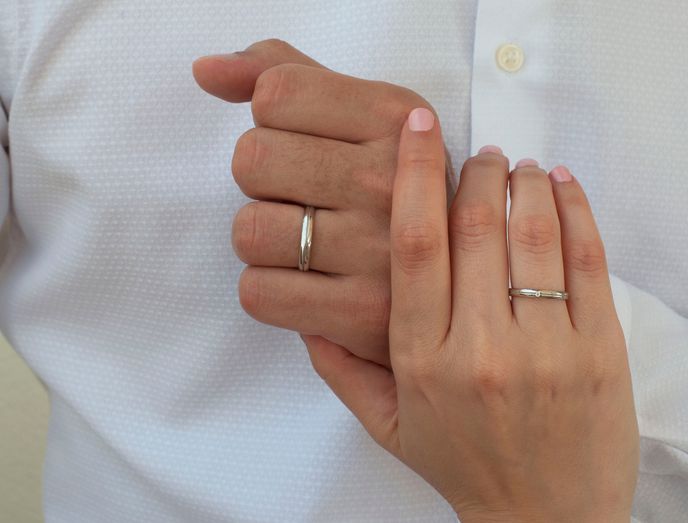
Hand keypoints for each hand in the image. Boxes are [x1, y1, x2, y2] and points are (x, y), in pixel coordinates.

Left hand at [192, 39, 449, 367]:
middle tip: (303, 197)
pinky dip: (269, 290)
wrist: (449, 279)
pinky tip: (304, 282)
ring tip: (304, 242)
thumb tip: (206, 69)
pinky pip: (258, 292)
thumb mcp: (361, 114)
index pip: (275, 92)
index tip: (305, 142)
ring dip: (263, 240)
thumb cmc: (391, 189)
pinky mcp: (361, 311)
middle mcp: (392, 180)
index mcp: (397, 118)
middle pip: (252, 159)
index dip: (272, 121)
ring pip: (249, 230)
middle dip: (263, 181)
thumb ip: (284, 73)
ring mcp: (380, 249)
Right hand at [301, 109, 638, 521]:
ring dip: (521, 182)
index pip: (416, 244)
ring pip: (532, 234)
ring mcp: (548, 349)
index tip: (417, 131)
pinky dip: (574, 208)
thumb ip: (342, 371)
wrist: (547, 517)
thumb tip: (307, 316)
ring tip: (514, 166)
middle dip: (475, 170)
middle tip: (476, 153)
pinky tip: (559, 184)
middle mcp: (483, 349)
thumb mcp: (391, 428)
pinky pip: (587, 261)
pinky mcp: (600, 350)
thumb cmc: (468, 467)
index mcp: (425, 361)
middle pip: (475, 226)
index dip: (415, 175)